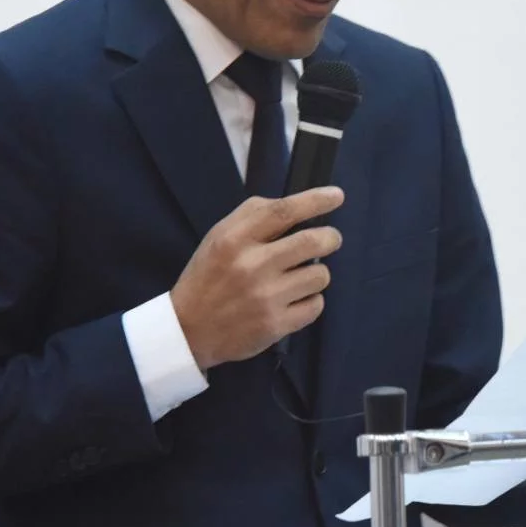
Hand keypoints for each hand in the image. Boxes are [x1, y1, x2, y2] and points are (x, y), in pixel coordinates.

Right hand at [169, 187, 344, 370]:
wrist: (189, 330)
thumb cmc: (208, 277)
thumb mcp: (218, 237)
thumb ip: (252, 216)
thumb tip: (297, 205)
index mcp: (234, 240)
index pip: (282, 211)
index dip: (315, 200)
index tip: (336, 195)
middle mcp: (252, 266)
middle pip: (312, 241)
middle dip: (330, 238)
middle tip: (330, 239)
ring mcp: (266, 298)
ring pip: (320, 275)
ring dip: (317, 273)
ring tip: (300, 277)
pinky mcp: (276, 325)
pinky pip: (315, 305)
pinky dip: (311, 301)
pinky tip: (294, 300)